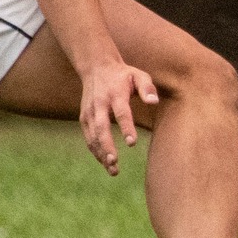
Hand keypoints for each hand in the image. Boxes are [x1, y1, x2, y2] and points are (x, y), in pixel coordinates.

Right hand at [80, 60, 158, 175]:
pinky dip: (95, 150)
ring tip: (113, 170)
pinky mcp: (84, 117)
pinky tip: (105, 162)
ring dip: (101, 153)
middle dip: (107, 146)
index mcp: (115, 94)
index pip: (121, 112)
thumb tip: (154, 102)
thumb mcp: (139, 75)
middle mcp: (99, 104)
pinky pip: (88, 137)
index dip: (126, 127)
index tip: (132, 143)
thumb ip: (147, 88)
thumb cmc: (123, 75)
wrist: (96, 68)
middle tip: (115, 162)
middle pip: (101, 128)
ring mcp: (89, 112)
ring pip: (92, 136)